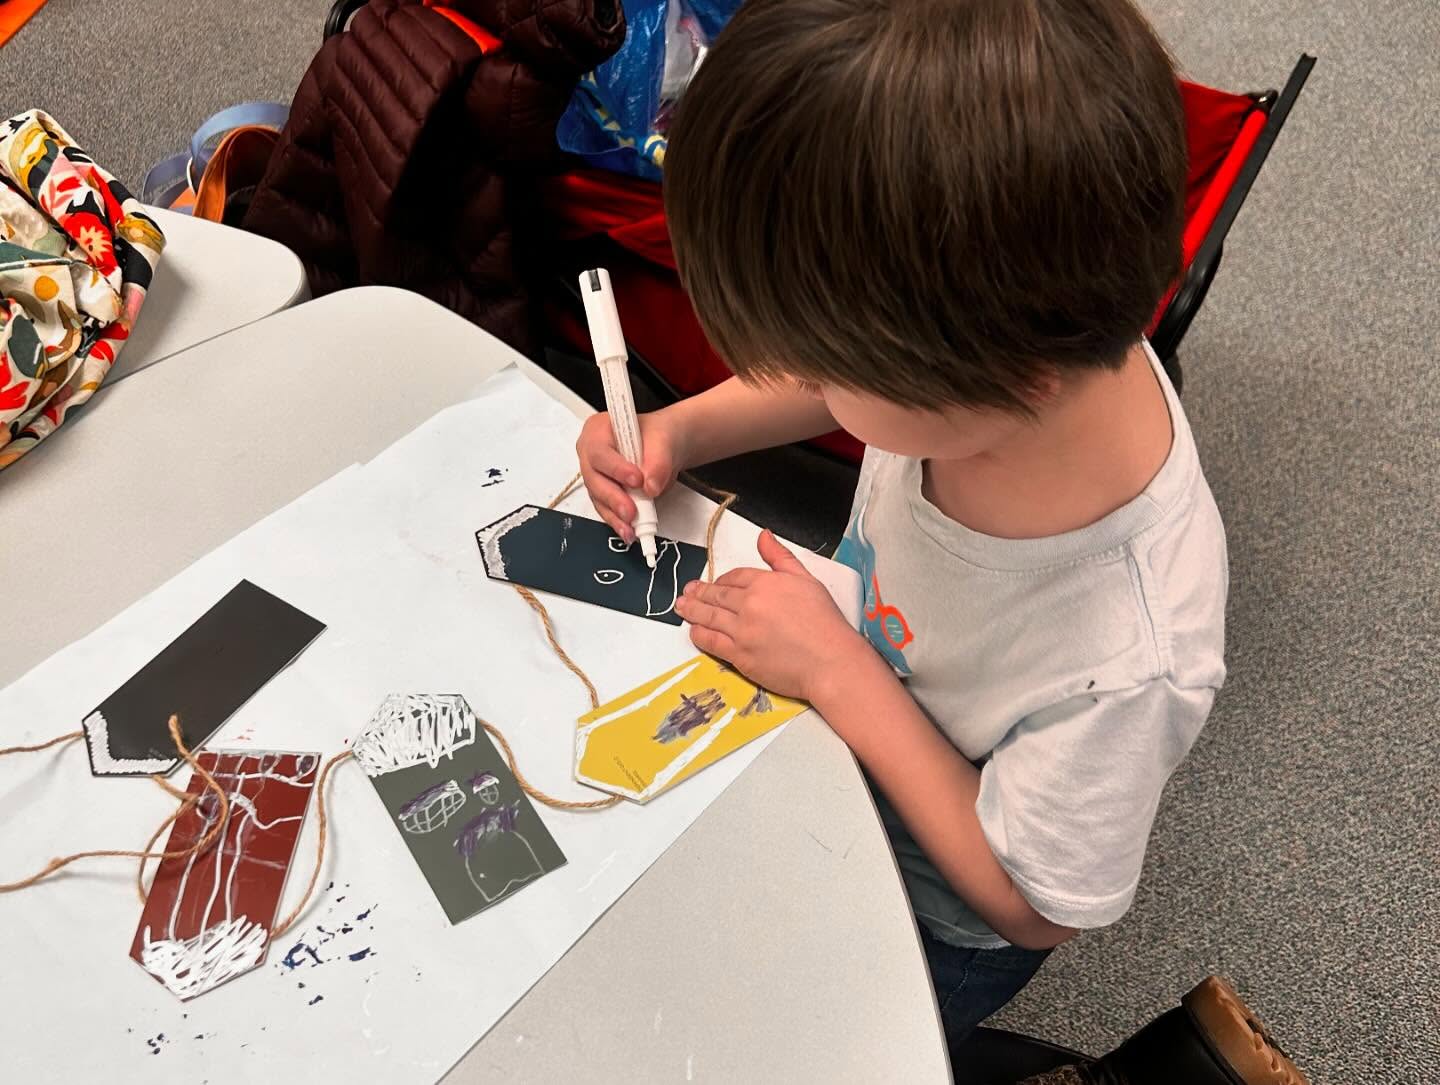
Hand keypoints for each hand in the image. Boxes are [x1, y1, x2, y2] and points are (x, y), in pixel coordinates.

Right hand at [576, 409, 685, 542]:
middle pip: (594, 479)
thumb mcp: (663, 440)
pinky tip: (628, 531)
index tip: (637, 480)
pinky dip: (618, 521)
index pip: (600, 452)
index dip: (616, 468)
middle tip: (631, 511)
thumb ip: (658, 461)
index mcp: (597, 431)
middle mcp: (590, 454)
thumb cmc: (657, 436)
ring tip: (631, 527)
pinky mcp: (603, 494)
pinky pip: (607, 509)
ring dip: (614, 515)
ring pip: (598, 498)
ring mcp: (595, 475)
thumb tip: (650, 487)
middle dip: (613, 498)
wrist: (663, 448)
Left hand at [674, 530, 871, 702]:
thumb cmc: (825, 624)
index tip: (715, 583)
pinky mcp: (740, 656)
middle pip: (717, 595)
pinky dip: (699, 635)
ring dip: (692, 610)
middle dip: (699, 592)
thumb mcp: (807, 580)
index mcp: (766, 583)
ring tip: (682, 607)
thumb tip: (763, 536)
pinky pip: (711, 642)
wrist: (831, 661)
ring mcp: (742, 631)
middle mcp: (750, 604)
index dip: (722, 580)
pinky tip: (694, 631)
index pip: (735, 576)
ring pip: (709, 617)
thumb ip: (780, 557)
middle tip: (688, 591)